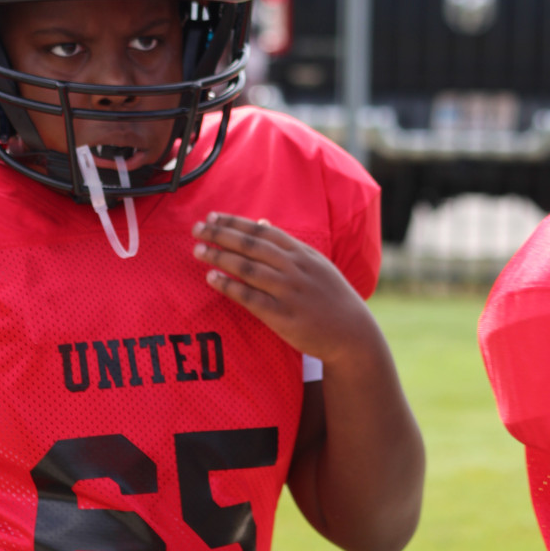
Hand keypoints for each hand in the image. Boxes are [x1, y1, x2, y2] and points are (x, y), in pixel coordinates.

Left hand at [192, 212, 374, 362]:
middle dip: (221, 235)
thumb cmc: (331, 297)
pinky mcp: (284, 316)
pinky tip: (211, 279)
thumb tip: (262, 224)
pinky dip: (230, 287)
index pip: (262, 232)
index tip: (212, 216)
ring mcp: (290, 292)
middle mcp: (295, 268)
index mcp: (302, 253)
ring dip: (220, 257)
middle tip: (197, 228)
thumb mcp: (316, 264)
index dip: (235, 223)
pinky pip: (251, 298)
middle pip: (251, 246)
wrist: (352, 333)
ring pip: (248, 269)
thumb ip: (288, 245)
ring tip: (198, 251)